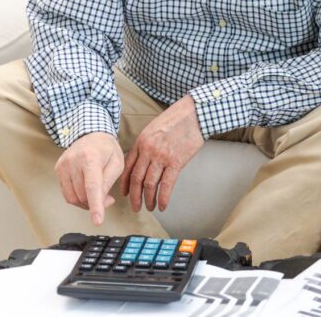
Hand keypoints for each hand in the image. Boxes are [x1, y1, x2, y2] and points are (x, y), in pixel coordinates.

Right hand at [55, 132, 124, 225]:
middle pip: (83, 195)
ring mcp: (63, 165)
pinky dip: (78, 198)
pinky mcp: (58, 169)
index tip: (97, 221)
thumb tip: (102, 201)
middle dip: (96, 203)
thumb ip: (109, 182)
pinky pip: (67, 193)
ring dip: (86, 202)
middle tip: (108, 199)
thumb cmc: (107, 149)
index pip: (92, 186)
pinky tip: (86, 191)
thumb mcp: (117, 163)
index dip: (95, 205)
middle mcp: (74, 161)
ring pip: (73, 197)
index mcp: (91, 157)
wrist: (91, 134)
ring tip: (98, 194)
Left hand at [121, 95, 203, 212]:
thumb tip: (144, 160)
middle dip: (134, 196)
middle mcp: (148, 151)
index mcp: (141, 142)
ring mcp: (161, 157)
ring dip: (148, 199)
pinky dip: (163, 197)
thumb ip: (147, 144)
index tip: (125, 193)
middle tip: (135, 207)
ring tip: (150, 207)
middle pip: (137, 179)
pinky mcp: (176, 162)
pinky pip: (166, 184)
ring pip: (149, 184)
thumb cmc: (177, 119)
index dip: (125, 183)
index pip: (128, 167)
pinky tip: (163, 205)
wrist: (194, 114)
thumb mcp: (154, 128)